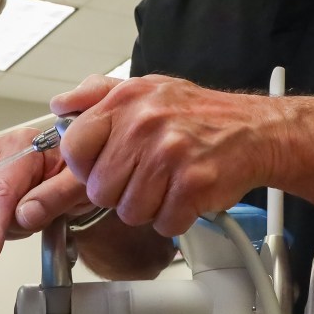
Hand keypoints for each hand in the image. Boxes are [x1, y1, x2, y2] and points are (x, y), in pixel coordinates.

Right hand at [0, 128, 91, 270]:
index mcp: (21, 145)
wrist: (68, 166)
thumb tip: (24, 216)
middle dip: (17, 223)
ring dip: (7, 225)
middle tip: (45, 211)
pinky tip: (17, 211)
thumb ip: (58, 196)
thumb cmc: (76, 172)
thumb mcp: (79, 184)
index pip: (1, 192)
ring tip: (33, 208)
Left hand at [51, 74, 279, 237]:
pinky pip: (164, 223)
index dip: (86, 167)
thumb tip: (59, 104)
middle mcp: (144, 124)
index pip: (75, 147)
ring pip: (130, 211)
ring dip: (148, 207)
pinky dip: (174, 218)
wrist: (253, 130)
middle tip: (146, 176)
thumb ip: (97, 95)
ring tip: (167, 184)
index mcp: (126, 100)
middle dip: (121, 192)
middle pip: (100, 189)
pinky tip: (185, 196)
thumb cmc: (197, 114)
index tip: (104, 167)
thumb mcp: (145, 90)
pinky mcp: (193, 184)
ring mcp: (169, 154)